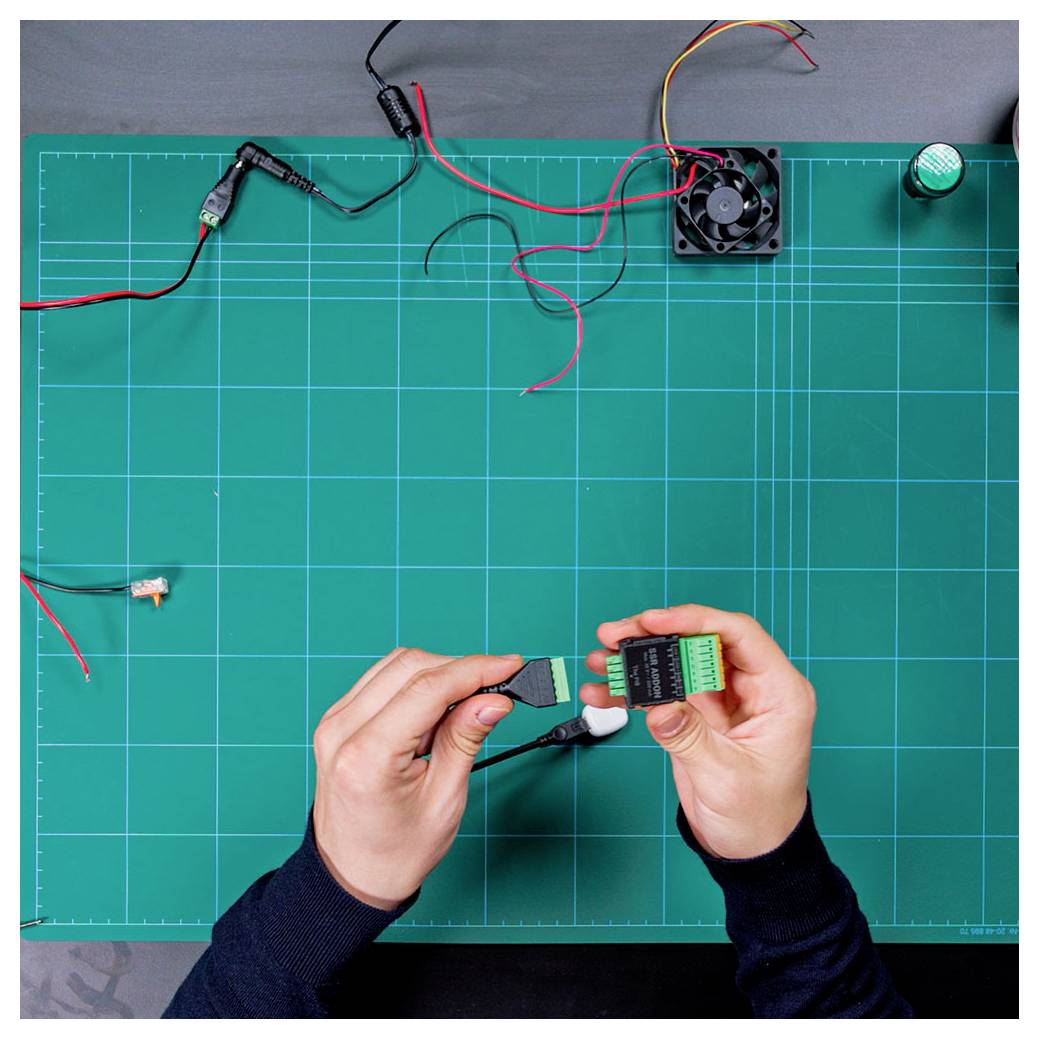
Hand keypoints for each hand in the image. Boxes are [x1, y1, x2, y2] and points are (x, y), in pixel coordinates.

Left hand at [312, 648, 518, 908]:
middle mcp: (342, 730)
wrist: (350, 875)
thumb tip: (494, 699)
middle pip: (410, 666)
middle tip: (498, 682)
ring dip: (439, 671)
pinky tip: (439, 705)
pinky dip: (416, 682)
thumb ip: (465, 739)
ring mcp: (335, 721)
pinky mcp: (338, 719)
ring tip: (469, 699)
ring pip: (395, 665)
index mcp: (367, 756)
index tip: (510, 665)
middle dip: (460, 667)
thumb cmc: (397, 851)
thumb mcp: (443, 800)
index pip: (427, 689)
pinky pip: (382, 679)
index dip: (475, 670)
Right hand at [581, 605, 814, 859]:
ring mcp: (721, 698)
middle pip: (700, 640)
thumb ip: (691, 738)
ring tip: (600, 660)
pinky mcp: (697, 713)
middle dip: (654, 634)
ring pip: (676, 660)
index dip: (696, 620)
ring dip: (636, 658)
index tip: (655, 620)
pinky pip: (662, 689)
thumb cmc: (759, 816)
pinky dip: (632, 689)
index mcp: (778, 693)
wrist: (750, 850)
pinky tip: (604, 691)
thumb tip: (660, 707)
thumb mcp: (727, 778)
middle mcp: (750, 687)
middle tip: (616, 634)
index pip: (738, 635)